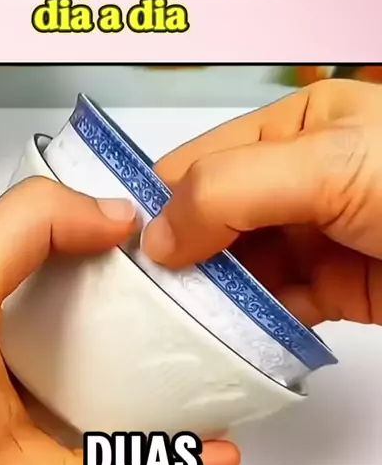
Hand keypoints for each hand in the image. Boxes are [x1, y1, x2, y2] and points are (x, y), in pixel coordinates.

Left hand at [0, 178, 238, 464]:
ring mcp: (17, 425)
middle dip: (149, 332)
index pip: (62, 274)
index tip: (169, 247)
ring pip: (109, 412)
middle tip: (205, 316)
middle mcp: (2, 365)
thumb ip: (30, 227)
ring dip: (168, 403)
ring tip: (221, 382)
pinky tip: (207, 453)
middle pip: (93, 346)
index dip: (114, 258)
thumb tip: (113, 209)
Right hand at [143, 79, 381, 327]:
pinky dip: (249, 325)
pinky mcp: (337, 288)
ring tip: (171, 323)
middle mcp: (298, 181)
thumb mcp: (325, 162)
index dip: (162, 203)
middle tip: (142, 296)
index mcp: (294, 128)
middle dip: (181, 255)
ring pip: (241, 269)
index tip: (127, 250)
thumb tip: (157, 238)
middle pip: (215, 220)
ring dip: (210, 296)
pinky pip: (276, 308)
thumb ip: (232, 189)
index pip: (203, 162)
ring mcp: (316, 237)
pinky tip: (223, 336)